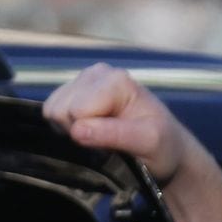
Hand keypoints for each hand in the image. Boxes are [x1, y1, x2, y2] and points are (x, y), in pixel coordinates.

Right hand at [42, 63, 221, 221]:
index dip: (87, 134)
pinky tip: (91, 130)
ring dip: (72, 129)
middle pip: (60, 107)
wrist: (168, 148)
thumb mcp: (148, 144)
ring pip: (53, 108)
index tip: (110, 144)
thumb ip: (114, 135)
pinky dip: (68, 126)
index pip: (76, 110)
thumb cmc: (163, 147)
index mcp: (115, 81)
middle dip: (77, 130)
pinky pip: (54, 109)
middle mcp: (96, 73)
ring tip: (99, 136)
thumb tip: (77, 130)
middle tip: (105, 142)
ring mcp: (85, 79)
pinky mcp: (77, 90)